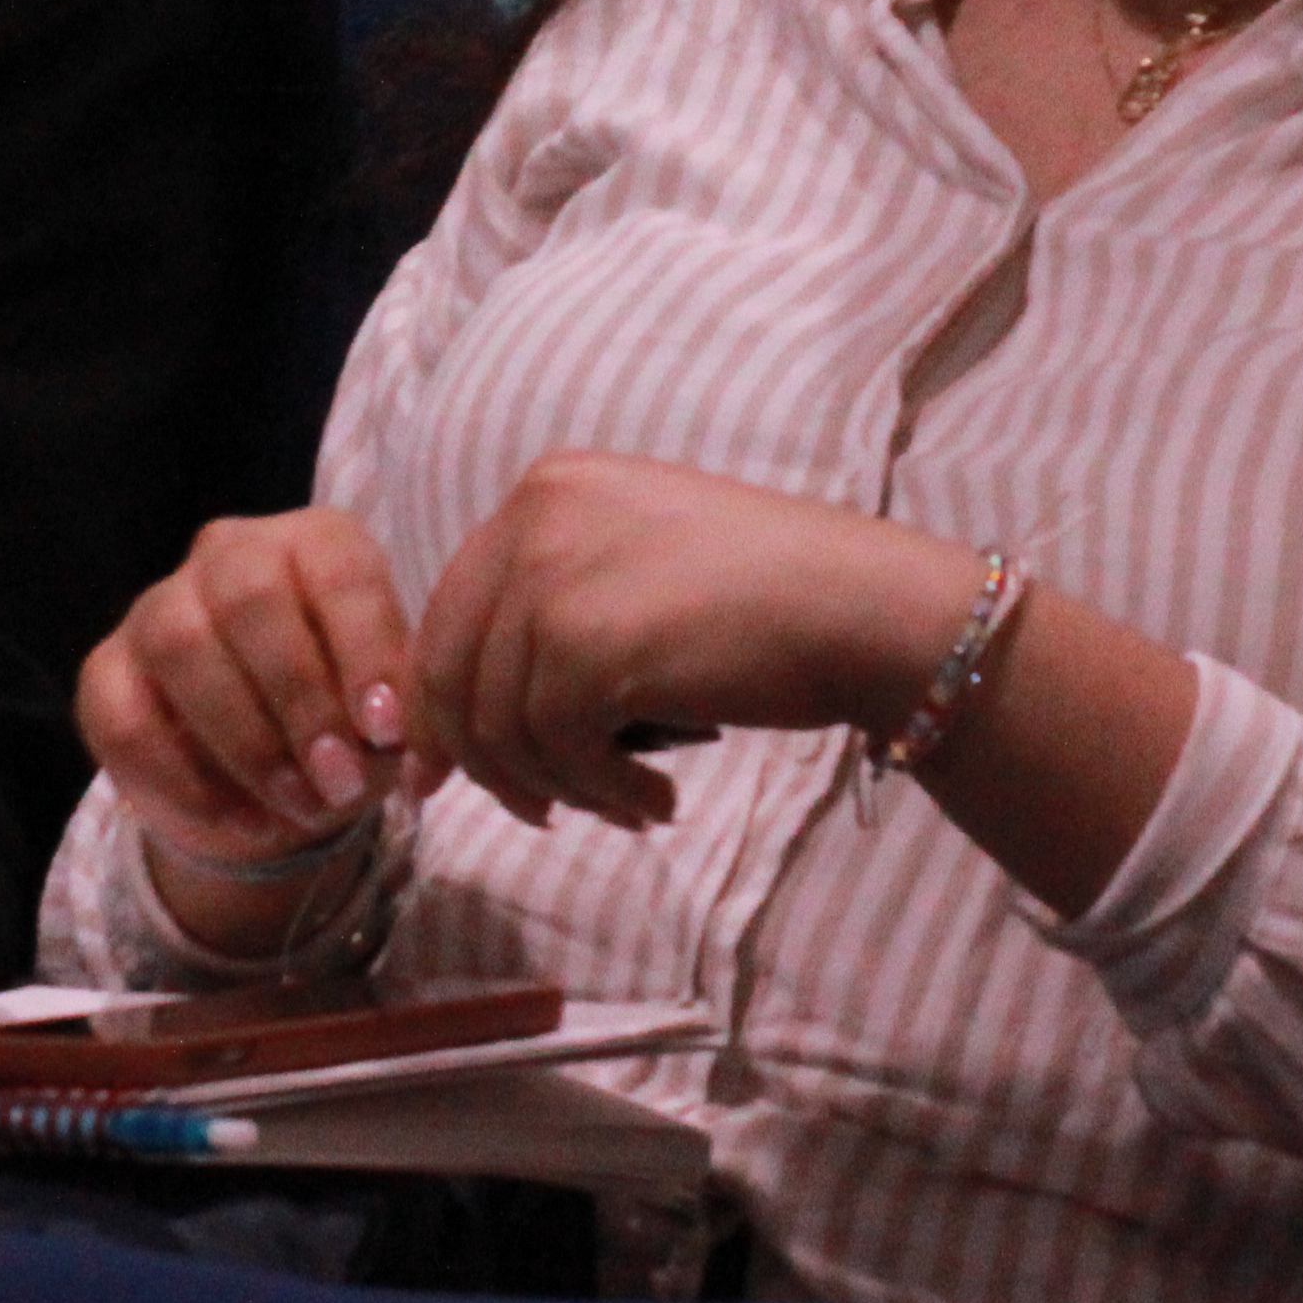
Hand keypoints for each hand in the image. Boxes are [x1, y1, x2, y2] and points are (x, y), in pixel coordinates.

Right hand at [79, 506, 419, 954]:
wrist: (272, 777)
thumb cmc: (345, 718)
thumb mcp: (388, 716)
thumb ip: (402, 721)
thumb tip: (407, 753)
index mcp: (314, 544)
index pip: (337, 569)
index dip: (364, 647)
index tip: (385, 731)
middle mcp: (229, 555)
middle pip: (250, 596)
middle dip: (299, 698)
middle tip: (339, 782)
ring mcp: (157, 606)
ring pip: (181, 645)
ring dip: (245, 740)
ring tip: (297, 807)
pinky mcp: (106, 671)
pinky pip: (124, 716)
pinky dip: (183, 779)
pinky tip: (238, 820)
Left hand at [411, 452, 958, 831]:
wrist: (859, 607)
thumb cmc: (768, 596)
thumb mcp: (635, 565)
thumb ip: (553, 607)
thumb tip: (468, 717)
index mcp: (543, 490)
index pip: (449, 612)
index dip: (442, 705)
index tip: (453, 773)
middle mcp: (533, 518)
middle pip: (451, 671)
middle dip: (483, 761)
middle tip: (537, 812)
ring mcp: (553, 579)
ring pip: (501, 725)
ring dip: (561, 787)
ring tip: (625, 807)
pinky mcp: (586, 647)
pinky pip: (557, 752)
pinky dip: (602, 793)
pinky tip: (657, 804)